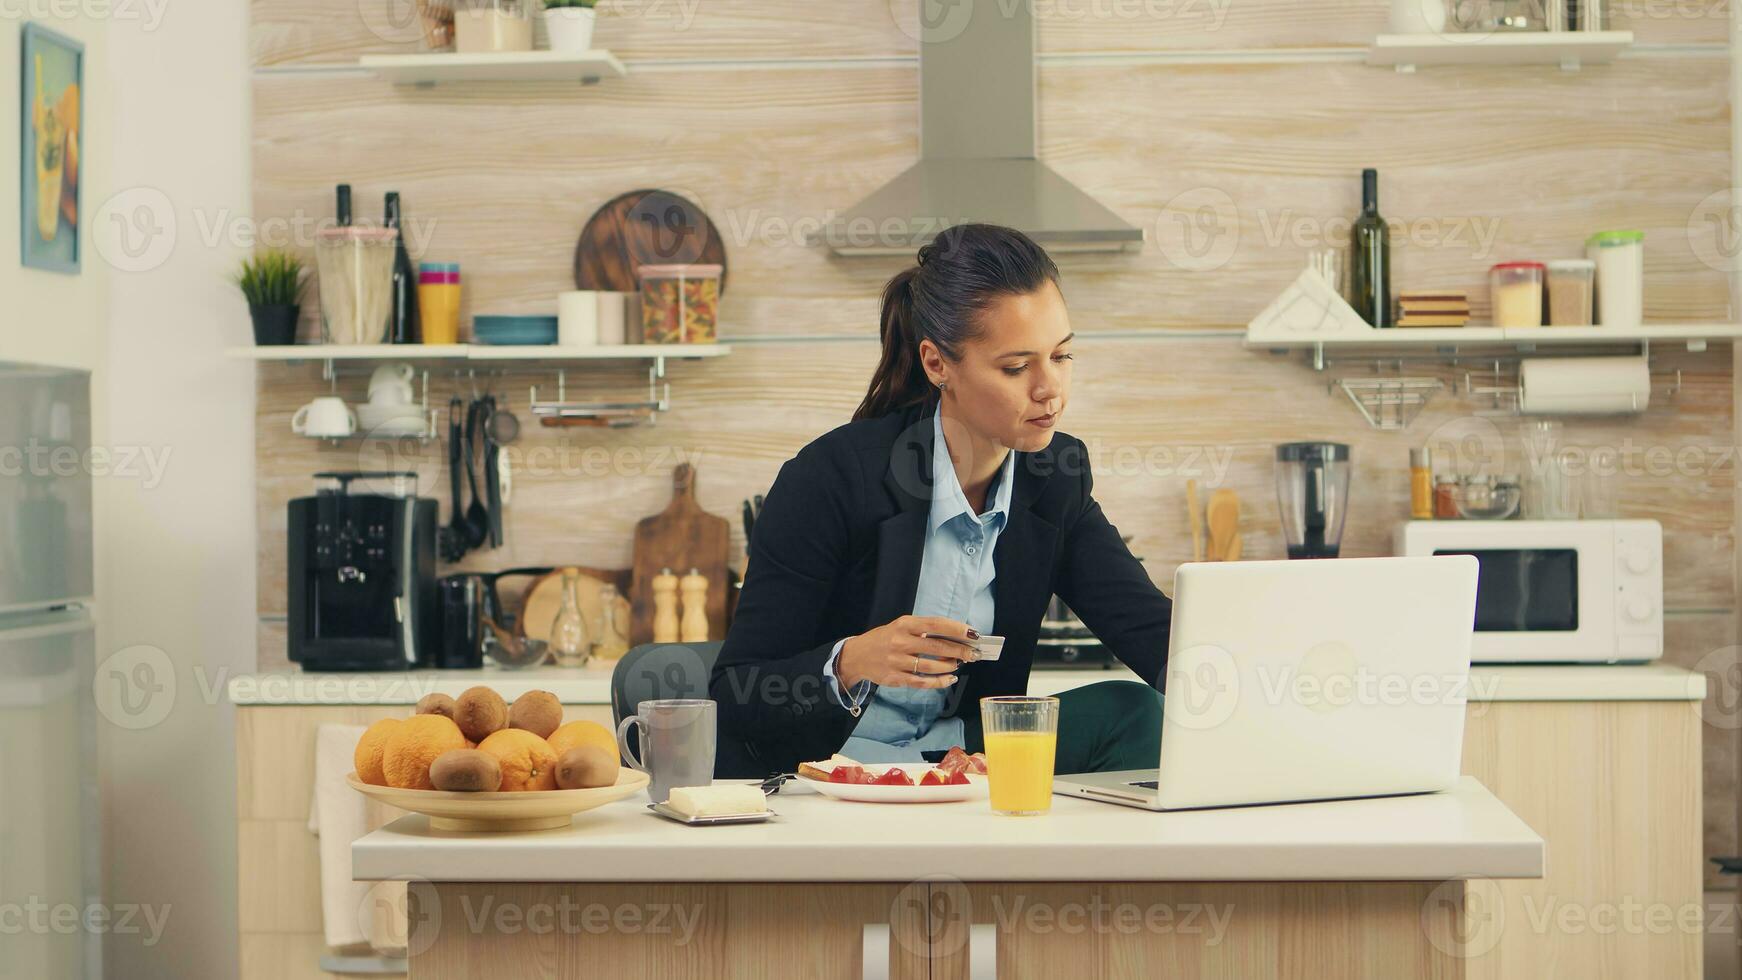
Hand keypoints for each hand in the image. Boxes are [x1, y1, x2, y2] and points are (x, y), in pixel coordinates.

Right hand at [837, 615, 978, 689]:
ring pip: (932, 667)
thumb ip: (924, 630)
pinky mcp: (895, 678)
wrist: (857, 656)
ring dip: (950, 666)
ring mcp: (897, 661)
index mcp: (904, 625)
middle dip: (959, 651)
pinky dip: (940, 681)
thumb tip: (955, 637)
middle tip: (974, 653)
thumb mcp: (901, 626)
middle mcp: (900, 642)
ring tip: (959, 664)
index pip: (935, 624)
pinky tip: (950, 678)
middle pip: (937, 647)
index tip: (973, 633)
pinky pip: (923, 682)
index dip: (956, 629)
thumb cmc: (885, 639)